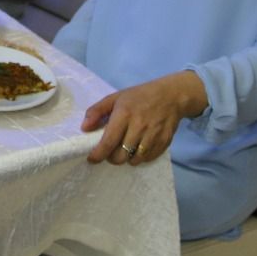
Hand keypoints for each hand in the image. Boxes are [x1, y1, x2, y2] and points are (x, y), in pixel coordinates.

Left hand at [80, 71, 205, 165]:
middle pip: (121, 156)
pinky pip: (148, 159)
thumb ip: (97, 111)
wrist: (172, 96)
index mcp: (124, 114)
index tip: (92, 159)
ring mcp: (153, 135)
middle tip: (110, 152)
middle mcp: (139, 127)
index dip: (98, 155)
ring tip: (124, 150)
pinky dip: (141, 158)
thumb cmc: (140, 96)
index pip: (108, 142)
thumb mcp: (115, 97)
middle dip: (112, 158)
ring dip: (127, 159)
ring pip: (135, 160)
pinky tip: (137, 149)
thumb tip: (84, 128)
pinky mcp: (164, 142)